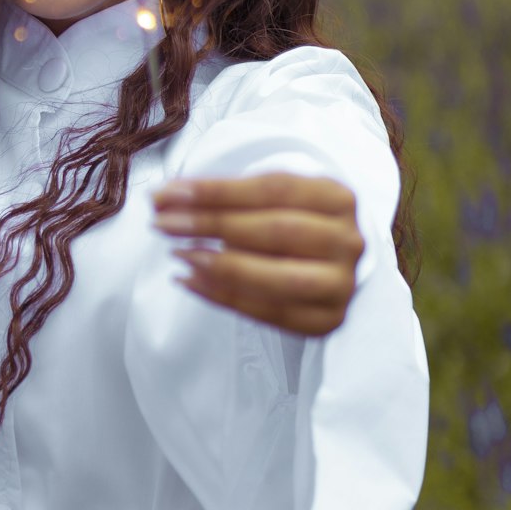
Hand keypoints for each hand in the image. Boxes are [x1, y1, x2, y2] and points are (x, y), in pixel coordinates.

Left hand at [151, 172, 364, 335]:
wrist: (331, 264)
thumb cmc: (292, 221)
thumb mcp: (271, 197)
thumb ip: (223, 195)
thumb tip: (163, 198)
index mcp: (337, 197)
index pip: (272, 188)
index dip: (217, 191)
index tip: (170, 194)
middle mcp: (347, 240)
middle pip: (276, 230)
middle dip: (212, 226)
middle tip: (163, 224)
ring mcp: (341, 284)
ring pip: (278, 278)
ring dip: (221, 266)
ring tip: (179, 254)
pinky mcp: (326, 320)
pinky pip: (269, 313)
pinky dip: (224, 297)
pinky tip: (191, 281)